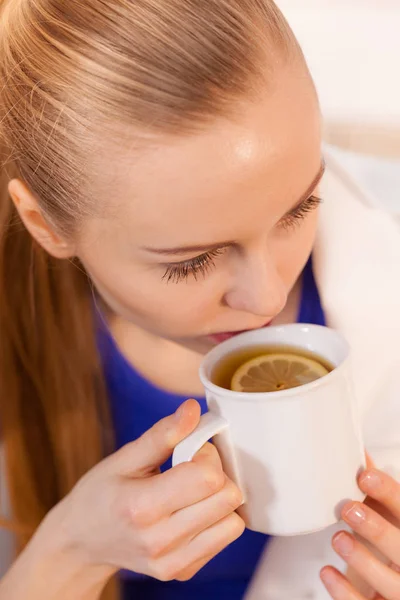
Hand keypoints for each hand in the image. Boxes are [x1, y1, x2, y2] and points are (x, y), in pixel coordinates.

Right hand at [43, 400, 244, 585]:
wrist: (82, 541)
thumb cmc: (101, 493)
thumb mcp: (124, 458)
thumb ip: (162, 434)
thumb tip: (192, 409)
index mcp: (142, 507)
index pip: (208, 477)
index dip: (206, 454)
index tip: (189, 450)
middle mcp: (160, 541)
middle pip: (228, 498)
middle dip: (217, 473)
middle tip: (191, 468)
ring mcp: (173, 562)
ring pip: (234, 522)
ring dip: (220, 498)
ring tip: (192, 491)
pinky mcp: (183, 571)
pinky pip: (225, 538)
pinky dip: (216, 519)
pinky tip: (190, 510)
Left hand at [320, 468, 399, 598]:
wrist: (398, 587)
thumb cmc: (395, 545)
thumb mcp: (393, 517)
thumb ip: (379, 492)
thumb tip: (356, 452)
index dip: (390, 493)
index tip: (365, 475)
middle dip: (378, 528)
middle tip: (348, 509)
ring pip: (392, 585)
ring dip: (363, 560)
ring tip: (338, 538)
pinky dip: (346, 594)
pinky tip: (327, 573)